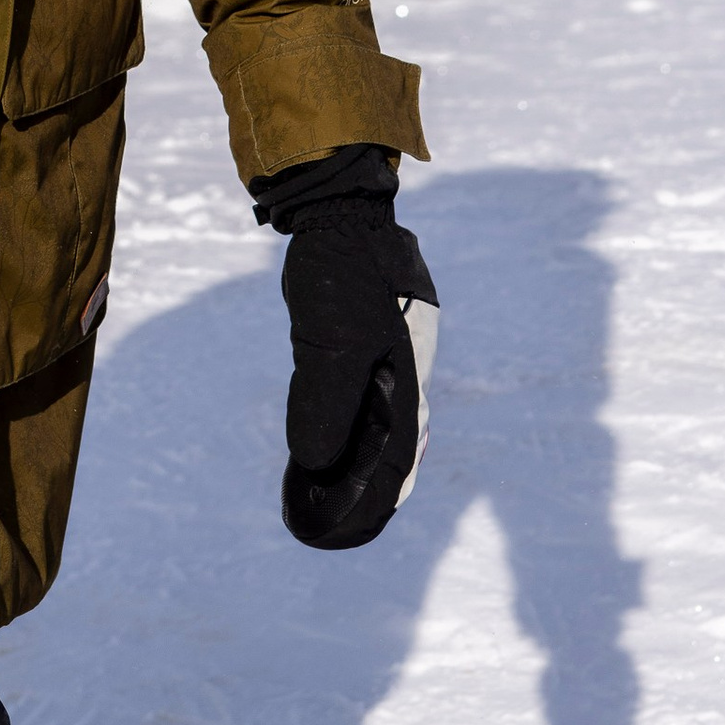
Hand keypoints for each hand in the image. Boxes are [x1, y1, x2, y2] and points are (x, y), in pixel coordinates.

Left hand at [252, 148, 438, 551]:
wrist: (333, 206)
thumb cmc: (341, 271)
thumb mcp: (331, 341)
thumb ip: (325, 400)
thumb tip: (313, 463)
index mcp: (411, 366)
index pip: (404, 443)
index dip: (388, 484)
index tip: (373, 517)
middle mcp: (405, 357)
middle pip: (395, 428)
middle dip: (376, 471)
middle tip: (350, 511)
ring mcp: (386, 338)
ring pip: (376, 405)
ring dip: (357, 443)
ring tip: (333, 480)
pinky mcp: (361, 326)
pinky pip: (356, 381)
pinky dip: (344, 410)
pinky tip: (323, 426)